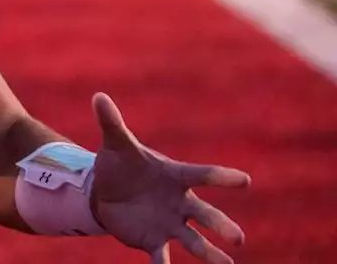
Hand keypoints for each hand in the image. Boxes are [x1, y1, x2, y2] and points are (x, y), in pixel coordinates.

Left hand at [89, 93, 250, 263]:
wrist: (107, 191)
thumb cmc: (120, 164)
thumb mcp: (115, 143)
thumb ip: (111, 122)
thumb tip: (98, 96)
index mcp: (176, 176)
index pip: (202, 174)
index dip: (222, 177)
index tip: (244, 180)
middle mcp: (180, 202)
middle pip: (206, 214)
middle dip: (222, 226)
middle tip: (238, 238)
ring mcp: (170, 223)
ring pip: (194, 240)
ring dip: (209, 253)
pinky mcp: (153, 240)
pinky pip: (162, 257)